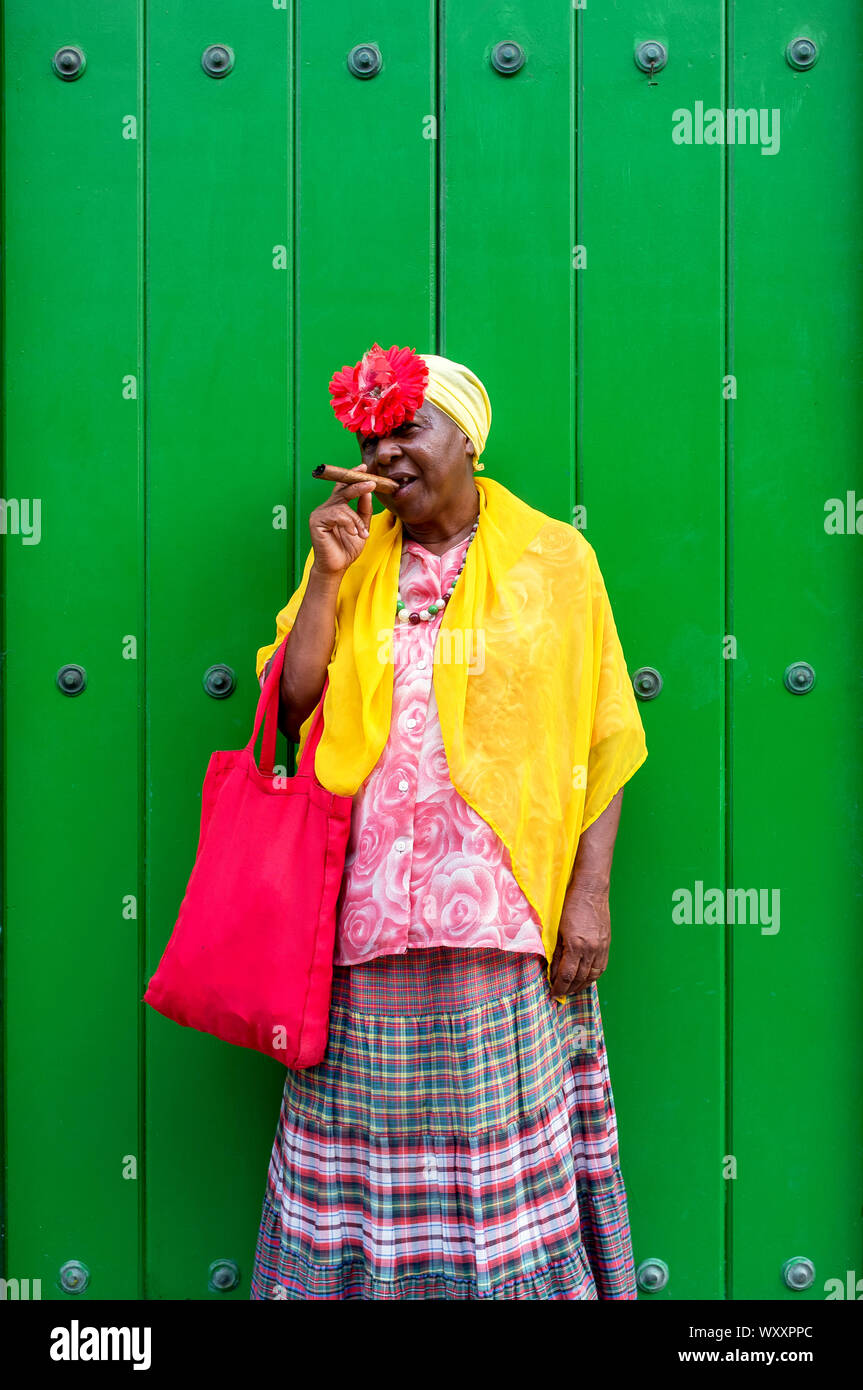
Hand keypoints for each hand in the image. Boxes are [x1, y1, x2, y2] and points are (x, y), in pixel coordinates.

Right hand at [309, 463, 375, 576]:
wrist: (337, 567)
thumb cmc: (347, 549)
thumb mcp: (361, 527)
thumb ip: (364, 510)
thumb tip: (368, 492)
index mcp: (336, 507)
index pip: (343, 487)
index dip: (352, 475)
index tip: (363, 467)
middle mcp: (326, 507)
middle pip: (343, 490)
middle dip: (358, 486)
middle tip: (372, 484)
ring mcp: (319, 513)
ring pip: (343, 505)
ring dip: (356, 520)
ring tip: (361, 533)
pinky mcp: (316, 521)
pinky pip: (337, 515)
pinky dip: (348, 524)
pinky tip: (352, 533)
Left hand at [548, 882, 610, 996]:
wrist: (590, 891)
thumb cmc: (570, 905)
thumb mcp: (557, 929)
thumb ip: (556, 952)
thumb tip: (553, 969)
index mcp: (576, 945)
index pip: (567, 975)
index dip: (559, 987)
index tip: (553, 993)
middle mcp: (591, 950)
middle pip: (580, 979)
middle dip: (569, 989)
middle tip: (560, 994)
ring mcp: (601, 948)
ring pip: (592, 976)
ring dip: (581, 986)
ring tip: (572, 990)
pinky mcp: (606, 945)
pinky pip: (601, 968)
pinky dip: (593, 977)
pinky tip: (586, 979)